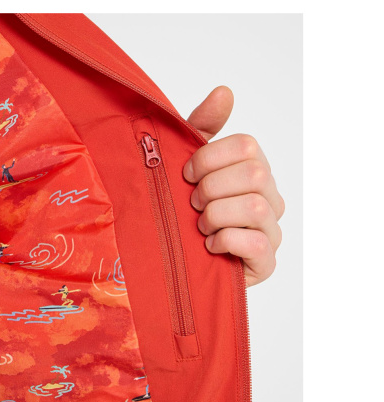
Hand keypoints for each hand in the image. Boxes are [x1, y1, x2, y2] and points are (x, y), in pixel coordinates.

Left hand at [183, 86, 283, 286]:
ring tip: (200, 226)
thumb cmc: (184, 210)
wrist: (178, 260)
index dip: (210, 157)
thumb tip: (225, 91)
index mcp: (254, 171)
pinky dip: (225, 241)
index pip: (247, 146)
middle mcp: (270, 197)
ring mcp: (271, 231)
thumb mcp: (187, 166)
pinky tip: (210, 246)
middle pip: (254, 173)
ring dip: (215, 215)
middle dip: (211, 188)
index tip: (187, 174)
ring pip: (255, 206)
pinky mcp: (267, 262)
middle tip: (193, 203)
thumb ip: (203, 128)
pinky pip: (256, 243)